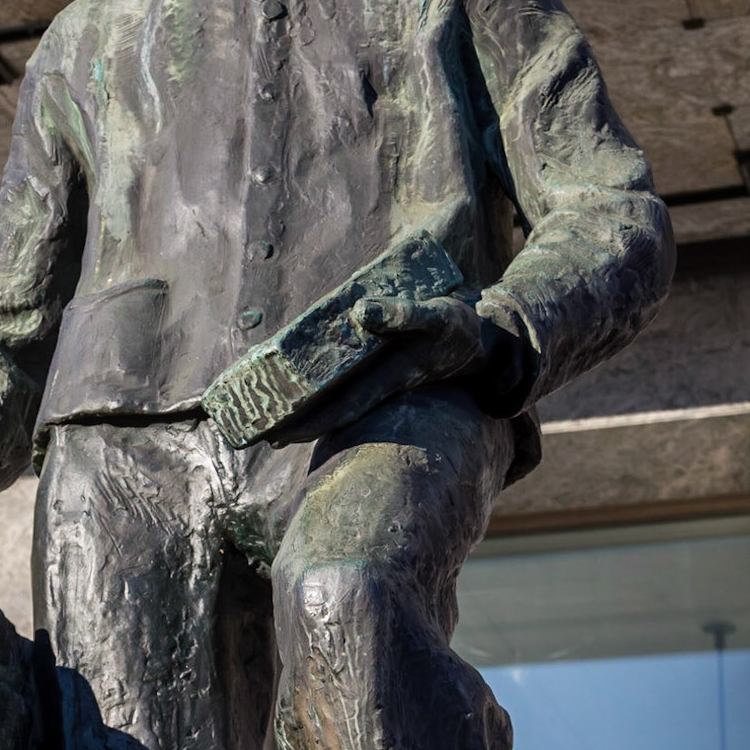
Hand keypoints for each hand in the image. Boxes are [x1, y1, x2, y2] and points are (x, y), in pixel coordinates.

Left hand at [269, 293, 522, 442]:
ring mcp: (383, 383)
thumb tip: (360, 312)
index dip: (308, 420)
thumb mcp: (436, 315)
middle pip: (331, 413)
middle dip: (297, 426)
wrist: (489, 343)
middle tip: (260, 437)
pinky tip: (307, 399)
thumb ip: (401, 314)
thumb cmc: (461, 328)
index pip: (340, 406)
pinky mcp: (385, 375)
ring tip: (275, 428)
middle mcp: (382, 386)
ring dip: (308, 417)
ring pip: (338, 405)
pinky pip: (349, 391)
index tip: (277, 432)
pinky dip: (325, 398)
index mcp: (390, 378)